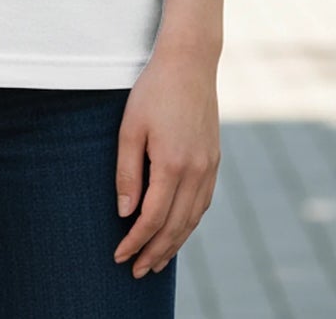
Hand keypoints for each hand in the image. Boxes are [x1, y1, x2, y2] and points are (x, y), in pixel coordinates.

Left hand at [112, 44, 220, 279]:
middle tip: (137, 272)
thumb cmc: (153, 91)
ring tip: (157, 261)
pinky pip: (204, 202)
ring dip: (175, 243)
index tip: (120, 256)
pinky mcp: (214, 159)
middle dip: (155, 252)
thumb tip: (125, 213)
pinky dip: (190, 223)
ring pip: (193, 218)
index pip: (153, 218)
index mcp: (172, 164)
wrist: (190, 62)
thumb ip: (127, 172)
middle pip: (176, 226)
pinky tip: (179, 229)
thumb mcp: (130, 128)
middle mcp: (196, 171)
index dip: (136, 241)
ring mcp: (209, 166)